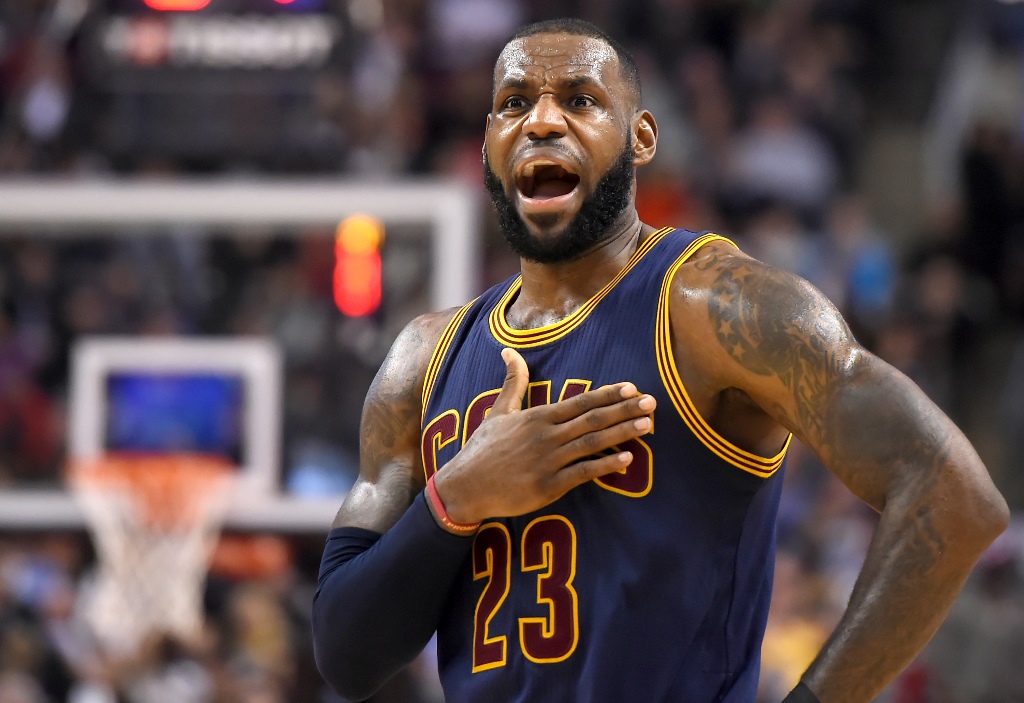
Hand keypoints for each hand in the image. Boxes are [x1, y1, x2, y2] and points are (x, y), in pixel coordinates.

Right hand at [432, 347, 655, 524]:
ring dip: (622, 433)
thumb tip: (508, 350)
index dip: (607, 394)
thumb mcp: (497, 412)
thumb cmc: (482, 449)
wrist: (465, 486)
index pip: (579, 402)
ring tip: (648, 425)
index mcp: (537, 417)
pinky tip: (627, 459)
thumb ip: (513, 383)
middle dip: (624, 410)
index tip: (631, 388)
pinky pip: (583, 473)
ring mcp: (548, 461)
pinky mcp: (548, 486)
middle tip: (652, 402)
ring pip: (592, 443)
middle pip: (592, 419)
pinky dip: (605, 465)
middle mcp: (546, 436)